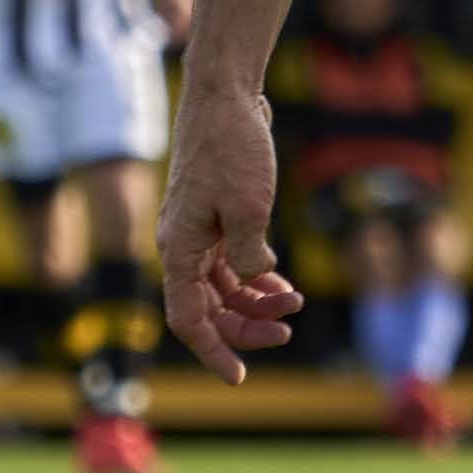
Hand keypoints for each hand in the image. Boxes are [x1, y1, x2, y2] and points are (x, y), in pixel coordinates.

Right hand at [157, 72, 303, 383]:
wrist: (228, 96)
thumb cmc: (233, 147)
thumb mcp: (248, 207)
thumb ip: (249, 256)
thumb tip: (257, 281)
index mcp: (178, 249)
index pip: (187, 320)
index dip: (212, 352)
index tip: (239, 377)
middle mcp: (182, 247)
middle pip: (208, 310)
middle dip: (246, 327)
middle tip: (286, 330)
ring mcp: (199, 233)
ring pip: (223, 289)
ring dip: (256, 303)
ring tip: (293, 302)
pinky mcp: (217, 219)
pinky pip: (233, 265)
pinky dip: (257, 279)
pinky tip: (282, 282)